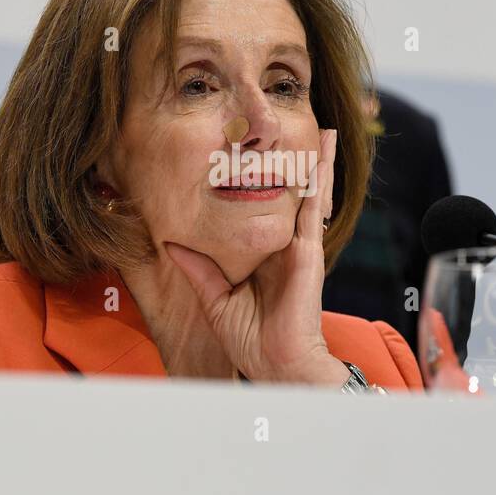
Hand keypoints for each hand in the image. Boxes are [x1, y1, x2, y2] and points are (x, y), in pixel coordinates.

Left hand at [165, 129, 348, 386]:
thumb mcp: (216, 300)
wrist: (277, 364)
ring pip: (308, 195)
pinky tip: (323, 155)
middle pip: (290, 197)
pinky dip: (319, 179)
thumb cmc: (253, 340)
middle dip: (295, 165)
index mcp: (266, 257)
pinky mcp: (308, 251)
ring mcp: (300, 247)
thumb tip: (171, 243)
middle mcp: (285, 247)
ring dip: (317, 162)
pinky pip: (314, 208)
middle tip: (291, 130)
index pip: (263, 213)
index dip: (259, 185)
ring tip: (324, 131)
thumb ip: (199, 270)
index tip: (251, 157)